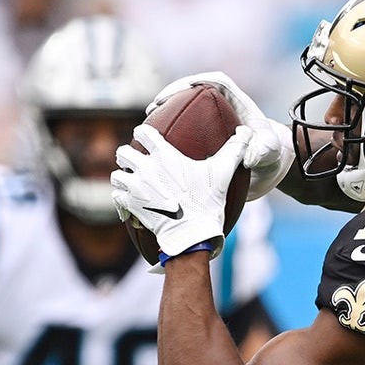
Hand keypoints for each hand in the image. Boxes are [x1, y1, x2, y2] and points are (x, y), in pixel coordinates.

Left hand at [111, 123, 248, 257]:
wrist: (192, 234)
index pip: (143, 133)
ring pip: (117, 175)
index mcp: (165, 156)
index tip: (147, 138)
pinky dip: (122, 198)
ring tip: (134, 182)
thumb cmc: (207, 202)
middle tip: (139, 162)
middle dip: (129, 156)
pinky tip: (132, 200)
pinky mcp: (131, 206)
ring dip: (124, 177)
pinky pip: (117, 196)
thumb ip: (234, 149)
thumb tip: (247, 131)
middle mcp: (146, 169)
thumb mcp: (223, 173)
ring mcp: (136, 188)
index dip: (144, 134)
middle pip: (123, 152)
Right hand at [149, 72, 292, 199]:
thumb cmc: (271, 152)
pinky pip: (183, 124)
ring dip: (165, 110)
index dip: (198, 79)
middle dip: (172, 93)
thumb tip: (248, 156)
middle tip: (155, 106)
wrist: (268, 166)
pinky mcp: (203, 131)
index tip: (181, 89)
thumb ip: (262, 150)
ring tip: (149, 120)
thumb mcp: (270, 151)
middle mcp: (222, 105)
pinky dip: (169, 129)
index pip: (217, 81)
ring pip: (184, 106)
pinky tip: (155, 139)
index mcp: (238, 100)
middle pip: (193, 89)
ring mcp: (211, 118)